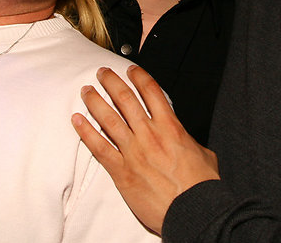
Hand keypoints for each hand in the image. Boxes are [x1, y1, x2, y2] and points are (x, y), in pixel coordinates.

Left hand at [72, 65, 218, 234]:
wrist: (193, 210)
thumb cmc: (201, 186)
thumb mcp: (203, 153)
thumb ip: (188, 141)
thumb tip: (185, 140)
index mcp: (170, 127)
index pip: (151, 92)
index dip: (139, 77)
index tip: (131, 70)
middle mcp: (149, 135)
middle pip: (125, 99)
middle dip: (111, 82)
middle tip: (102, 73)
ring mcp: (134, 152)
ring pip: (108, 119)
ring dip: (95, 101)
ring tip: (86, 90)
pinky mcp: (122, 172)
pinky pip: (99, 147)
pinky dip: (86, 132)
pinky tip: (77, 121)